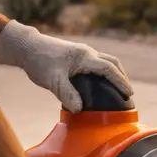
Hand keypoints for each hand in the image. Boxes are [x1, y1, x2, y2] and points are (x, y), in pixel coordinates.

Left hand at [0, 21, 130, 111]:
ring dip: (114, 73)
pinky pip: (96, 62)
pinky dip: (104, 71)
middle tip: (127, 92)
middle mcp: (87, 52)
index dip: (120, 81)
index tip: (129, 93)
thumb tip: (79, 109)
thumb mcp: (53, 81)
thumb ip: (67, 94)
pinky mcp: (75, 55)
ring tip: (117, 88)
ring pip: (105, 60)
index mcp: (85, 57)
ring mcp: (81, 52)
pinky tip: (99, 83)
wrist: (27, 47)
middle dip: (122, 76)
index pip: (109, 69)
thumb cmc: (39, 61)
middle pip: (112, 62)